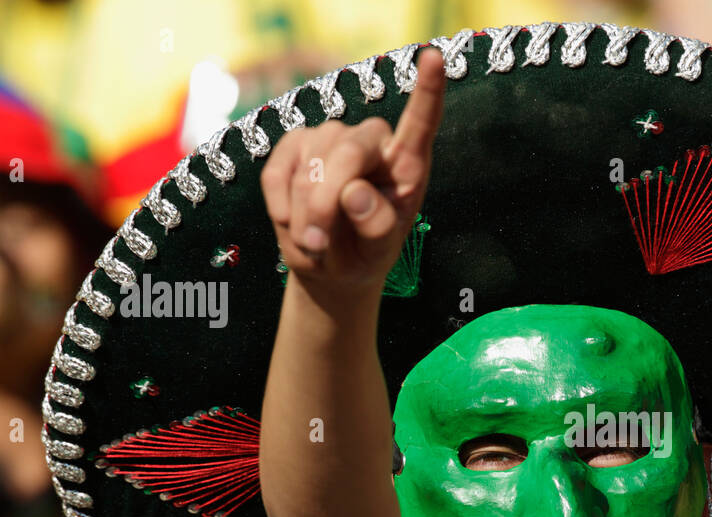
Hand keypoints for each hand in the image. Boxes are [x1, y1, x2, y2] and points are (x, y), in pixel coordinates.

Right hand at [260, 48, 445, 300]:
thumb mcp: (380, 251)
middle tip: (319, 243)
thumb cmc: (366, 253)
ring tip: (315, 243)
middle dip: (326, 202)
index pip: (420, 123)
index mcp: (406, 164)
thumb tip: (355, 192)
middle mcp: (371, 142)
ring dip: (305, 214)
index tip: (434, 58)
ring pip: (308, 165)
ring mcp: (331, 138)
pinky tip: (295, 227)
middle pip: (346, 151)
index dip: (427, 91)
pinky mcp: (295, 146)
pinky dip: (282, 208)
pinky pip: (277, 174)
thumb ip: (377, 225)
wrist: (330, 264)